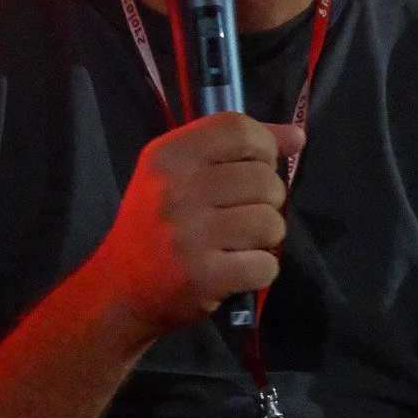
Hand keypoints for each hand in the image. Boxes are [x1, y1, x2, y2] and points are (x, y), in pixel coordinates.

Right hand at [95, 113, 305, 339]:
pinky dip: (260, 270)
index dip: (263, 146)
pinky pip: (266, 265)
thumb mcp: (179, 173)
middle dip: (267, 200)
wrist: (120, 287)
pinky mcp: (203, 277)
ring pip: (271, 223)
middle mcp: (176, 190)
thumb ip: (236, 148)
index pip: (237, 130)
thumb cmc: (156, 224)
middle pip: (265, 180)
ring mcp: (189, 235)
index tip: (258, 165)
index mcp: (168, 156)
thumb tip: (296, 137)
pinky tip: (236, 269)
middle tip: (243, 214)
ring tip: (240, 242)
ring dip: (265, 237)